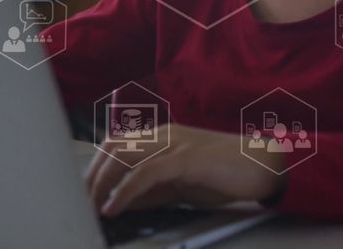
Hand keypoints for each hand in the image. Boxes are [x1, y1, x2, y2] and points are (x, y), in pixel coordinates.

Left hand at [86, 124, 285, 216]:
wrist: (262, 166)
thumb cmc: (225, 173)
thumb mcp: (181, 184)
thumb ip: (152, 190)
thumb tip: (123, 203)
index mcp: (161, 136)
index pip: (115, 144)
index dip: (95, 166)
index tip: (83, 191)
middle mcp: (163, 135)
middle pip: (112, 146)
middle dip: (91, 174)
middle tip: (80, 200)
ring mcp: (173, 144)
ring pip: (122, 156)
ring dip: (100, 183)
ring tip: (90, 206)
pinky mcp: (184, 159)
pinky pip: (144, 174)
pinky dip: (123, 192)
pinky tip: (114, 207)